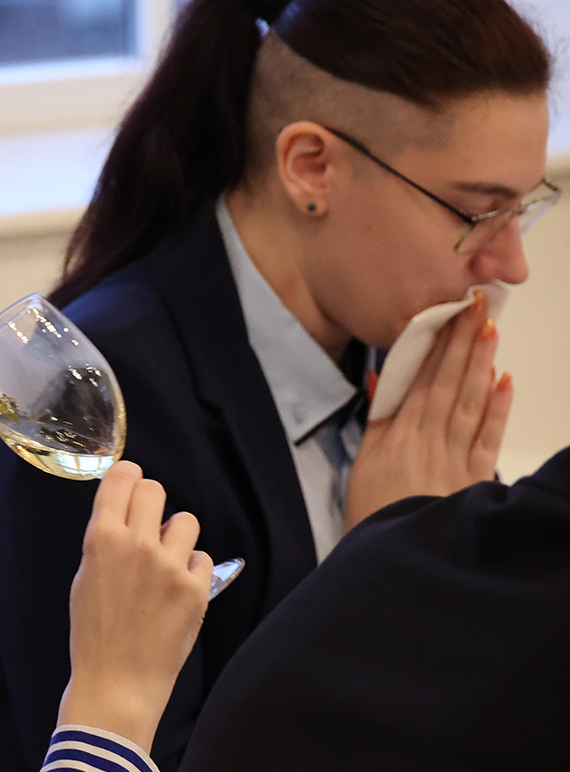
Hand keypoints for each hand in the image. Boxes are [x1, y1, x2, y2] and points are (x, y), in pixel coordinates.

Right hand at [57, 461, 212, 751]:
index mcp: (101, 539)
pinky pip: (202, 558)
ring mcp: (170, 567)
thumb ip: (105, 541)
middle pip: (155, 489)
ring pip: (185, 520)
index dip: (128, 479)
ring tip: (165, 561)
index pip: (123, 477)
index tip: (130, 487)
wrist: (117, 683)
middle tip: (147, 525)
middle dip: (150, 503)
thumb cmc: (94, 634)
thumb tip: (125, 517)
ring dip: (175, 536)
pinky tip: (177, 590)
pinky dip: (192, 570)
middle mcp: (137, 545)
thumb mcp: (85, 577)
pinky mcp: (196, 590)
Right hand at [345, 293, 511, 531]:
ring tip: (489, 330)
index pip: (418, 380)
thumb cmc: (373, 514)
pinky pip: (489, 437)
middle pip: (447, 383)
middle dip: (461, 343)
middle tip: (474, 307)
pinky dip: (498, 408)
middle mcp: (427, 440)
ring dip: (480, 364)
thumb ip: (376, 420)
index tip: (444, 314)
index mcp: (396, 435)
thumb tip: (380, 380)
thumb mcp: (362, 464)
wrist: (397, 559)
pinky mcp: (475, 479)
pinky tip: (504, 381)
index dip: (432, 346)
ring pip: (470, 402)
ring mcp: (455, 458)